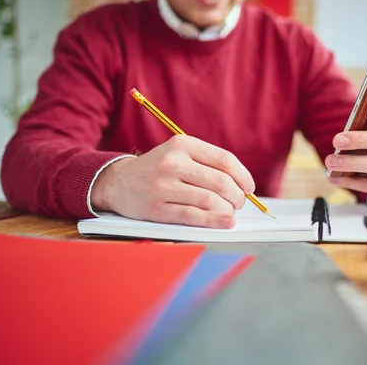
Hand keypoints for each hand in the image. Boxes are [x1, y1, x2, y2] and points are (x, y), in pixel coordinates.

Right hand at [91, 135, 254, 227]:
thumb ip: (207, 164)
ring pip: (209, 200)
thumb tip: (242, 185)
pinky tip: (225, 222)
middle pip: (220, 182)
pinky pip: (192, 216)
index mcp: (182, 144)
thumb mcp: (179, 153)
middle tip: (238, 203)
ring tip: (230, 213)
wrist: (117, 181)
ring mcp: (163, 186)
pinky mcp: (156, 208)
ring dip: (227, 210)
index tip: (249, 188)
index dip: (243, 176)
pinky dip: (214, 221)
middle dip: (237, 196)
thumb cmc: (158, 169)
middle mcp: (172, 163)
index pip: (224, 160)